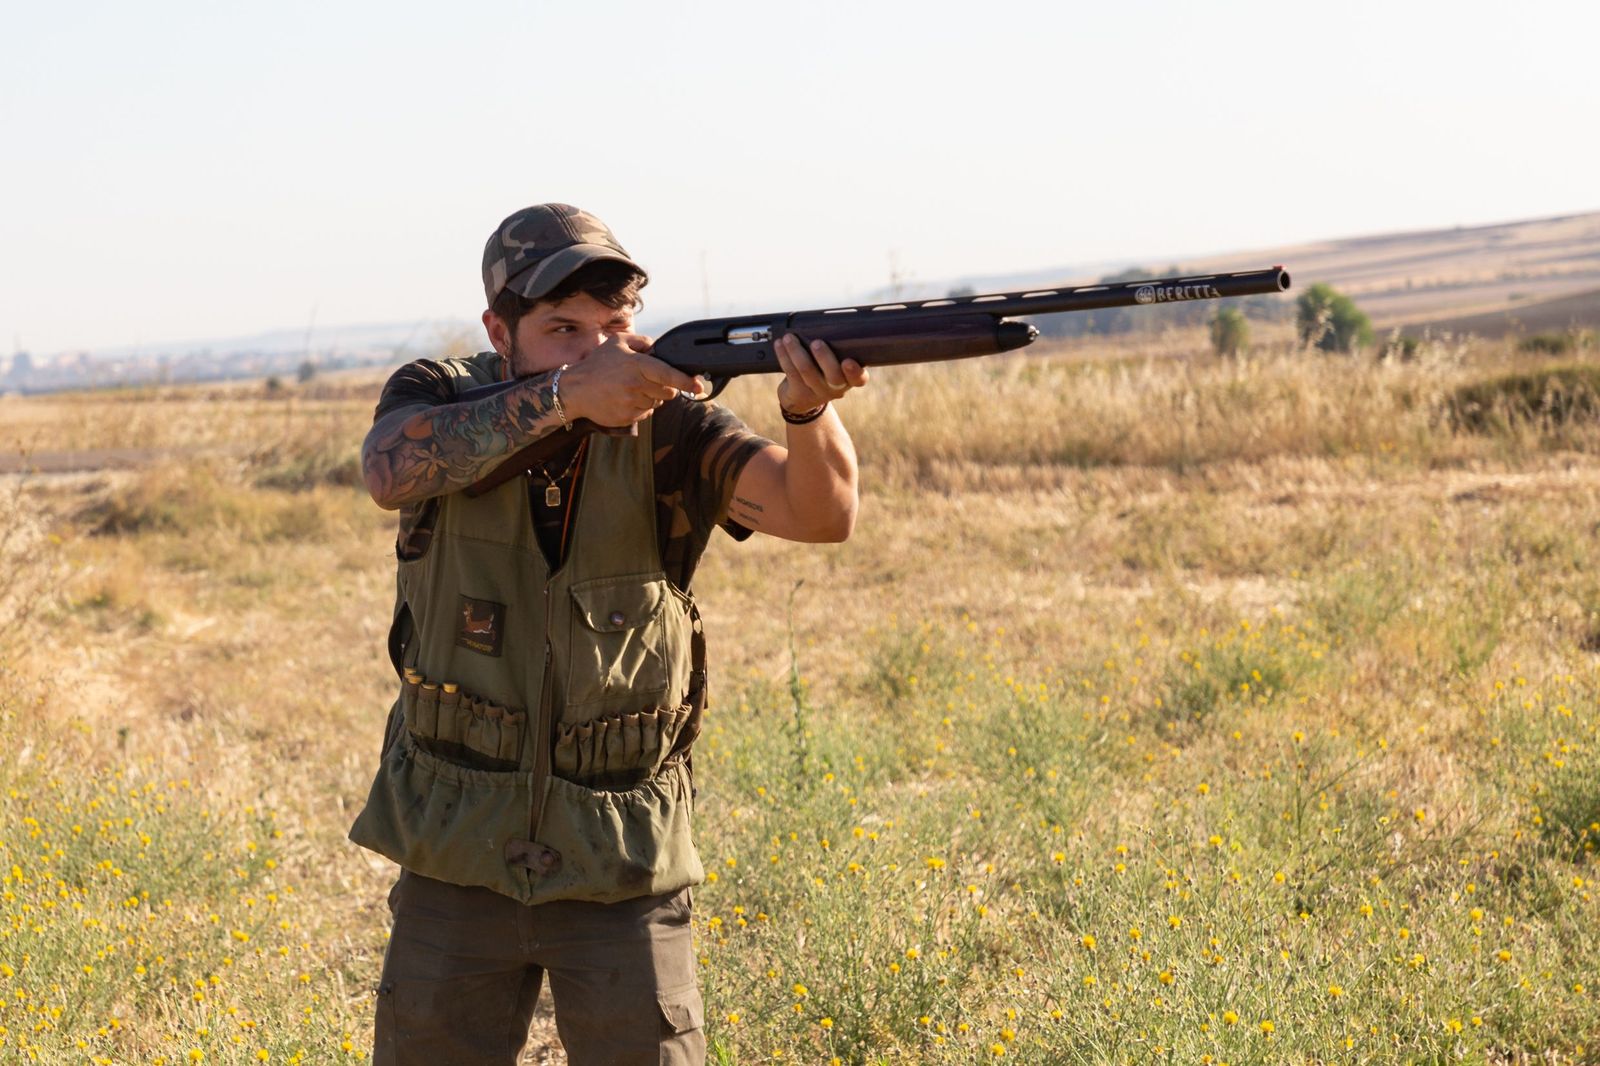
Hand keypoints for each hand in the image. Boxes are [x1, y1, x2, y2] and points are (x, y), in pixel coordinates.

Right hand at [558, 333, 706, 427]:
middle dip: (665, 388)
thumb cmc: (597, 365)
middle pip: (667, 392)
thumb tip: (659, 347)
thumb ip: (642, 341)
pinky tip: (625, 399)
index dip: (686, 381)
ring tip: (631, 389)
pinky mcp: (627, 417)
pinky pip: (645, 414)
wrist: (574, 390)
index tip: (698, 386)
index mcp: (636, 365)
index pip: (668, 374)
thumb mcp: (617, 343)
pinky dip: (640, 407)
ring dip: (650, 397)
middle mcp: (635, 385)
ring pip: (657, 404)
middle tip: (647, 381)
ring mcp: (631, 403)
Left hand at [774, 334, 869, 414]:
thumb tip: (829, 320)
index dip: (855, 372)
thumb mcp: (835, 364)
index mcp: (849, 379)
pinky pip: (791, 372)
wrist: (803, 398)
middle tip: (816, 343)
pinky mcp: (799, 393)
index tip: (848, 361)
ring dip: (797, 352)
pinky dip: (784, 356)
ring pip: (807, 372)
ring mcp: (817, 392)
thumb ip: (838, 349)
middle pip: (833, 376)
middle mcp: (836, 388)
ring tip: (789, 338)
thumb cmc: (823, 372)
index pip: (859, 379)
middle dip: (824, 358)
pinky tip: (780, 345)